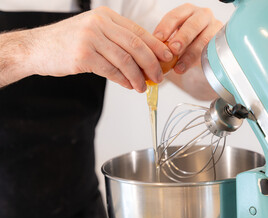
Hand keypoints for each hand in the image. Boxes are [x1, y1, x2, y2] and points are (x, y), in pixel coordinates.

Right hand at [1, 7, 173, 91]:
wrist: (36, 48)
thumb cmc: (67, 43)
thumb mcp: (93, 33)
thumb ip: (116, 41)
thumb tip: (144, 59)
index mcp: (105, 16)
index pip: (138, 31)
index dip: (156, 46)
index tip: (167, 58)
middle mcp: (99, 24)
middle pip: (136, 45)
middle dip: (152, 63)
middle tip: (159, 76)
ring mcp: (90, 39)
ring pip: (125, 60)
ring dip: (138, 76)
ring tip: (143, 86)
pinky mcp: (82, 56)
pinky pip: (111, 71)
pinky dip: (123, 80)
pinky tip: (128, 85)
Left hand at [153, 4, 222, 73]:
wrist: (203, 51)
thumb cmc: (186, 43)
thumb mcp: (175, 38)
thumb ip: (166, 43)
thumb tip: (152, 53)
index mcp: (187, 11)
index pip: (175, 16)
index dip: (165, 27)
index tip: (158, 39)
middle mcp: (203, 15)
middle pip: (193, 25)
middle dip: (182, 38)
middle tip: (173, 49)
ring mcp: (214, 27)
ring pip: (204, 39)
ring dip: (190, 54)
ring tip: (178, 66)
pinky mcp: (221, 41)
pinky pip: (211, 51)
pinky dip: (200, 61)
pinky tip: (190, 68)